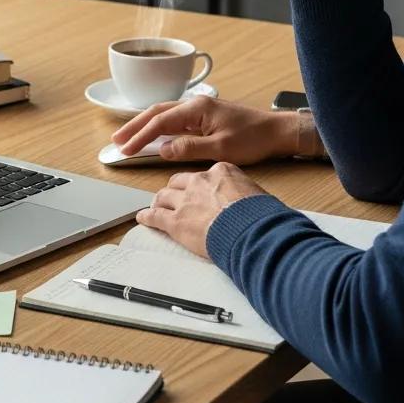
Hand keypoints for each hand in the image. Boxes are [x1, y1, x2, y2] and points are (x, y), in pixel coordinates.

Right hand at [111, 96, 297, 164]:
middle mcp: (195, 104)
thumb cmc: (254, 138)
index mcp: (197, 108)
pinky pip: (174, 120)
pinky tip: (152, 136)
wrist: (276, 132)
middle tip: (116, 140)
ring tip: (127, 137)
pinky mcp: (204, 117)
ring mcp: (199, 110)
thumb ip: (190, 148)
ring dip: (144, 125)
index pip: (160, 122)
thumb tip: (163, 149)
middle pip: (156, 112)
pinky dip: (158, 127)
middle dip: (134, 126)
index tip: (125, 149)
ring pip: (163, 114)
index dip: (140, 136)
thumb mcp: (221, 148)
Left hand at [135, 163, 266, 258]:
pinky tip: (143, 218)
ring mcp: (185, 200)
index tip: (199, 190)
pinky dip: (147, 217)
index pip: (204, 175)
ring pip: (164, 196)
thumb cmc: (260, 216)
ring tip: (157, 207)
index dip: (199, 184)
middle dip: (176, 190)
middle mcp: (199, 182)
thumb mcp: (255, 193)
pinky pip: (155, 216)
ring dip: (160, 202)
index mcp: (220, 172)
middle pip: (179, 182)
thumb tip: (244, 202)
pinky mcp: (175, 221)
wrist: (252, 231)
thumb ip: (241, 192)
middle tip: (174, 198)